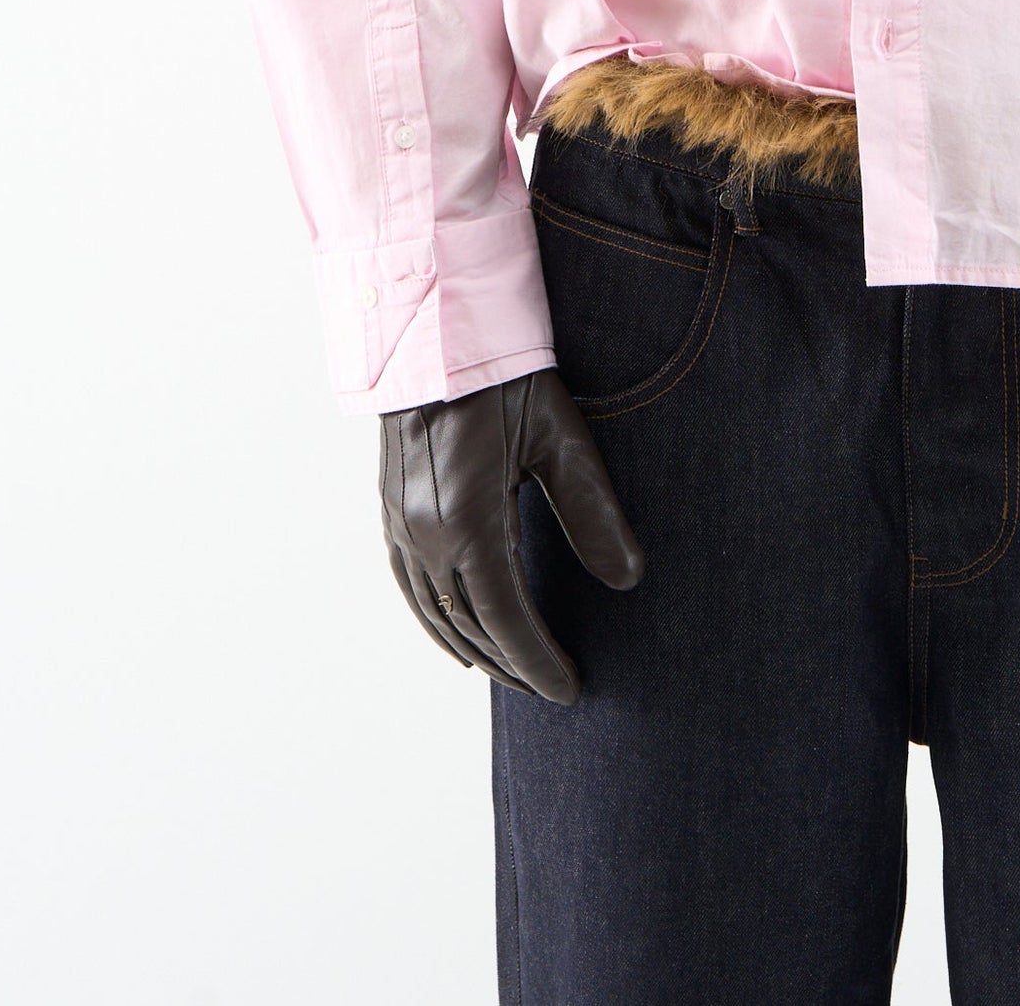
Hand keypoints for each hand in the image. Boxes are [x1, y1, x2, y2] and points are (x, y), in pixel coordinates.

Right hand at [379, 367, 644, 701]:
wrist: (438, 329)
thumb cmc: (507, 377)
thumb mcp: (560, 439)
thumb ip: (592, 512)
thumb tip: (628, 578)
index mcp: (468, 522)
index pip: (506, 618)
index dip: (538, 661)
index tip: (570, 690)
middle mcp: (426, 534)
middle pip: (469, 625)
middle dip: (512, 664)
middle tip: (551, 687)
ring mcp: (401, 523)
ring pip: (435, 612)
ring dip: (475, 649)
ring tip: (514, 672)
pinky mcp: (391, 508)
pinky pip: (410, 585)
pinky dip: (435, 620)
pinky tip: (456, 633)